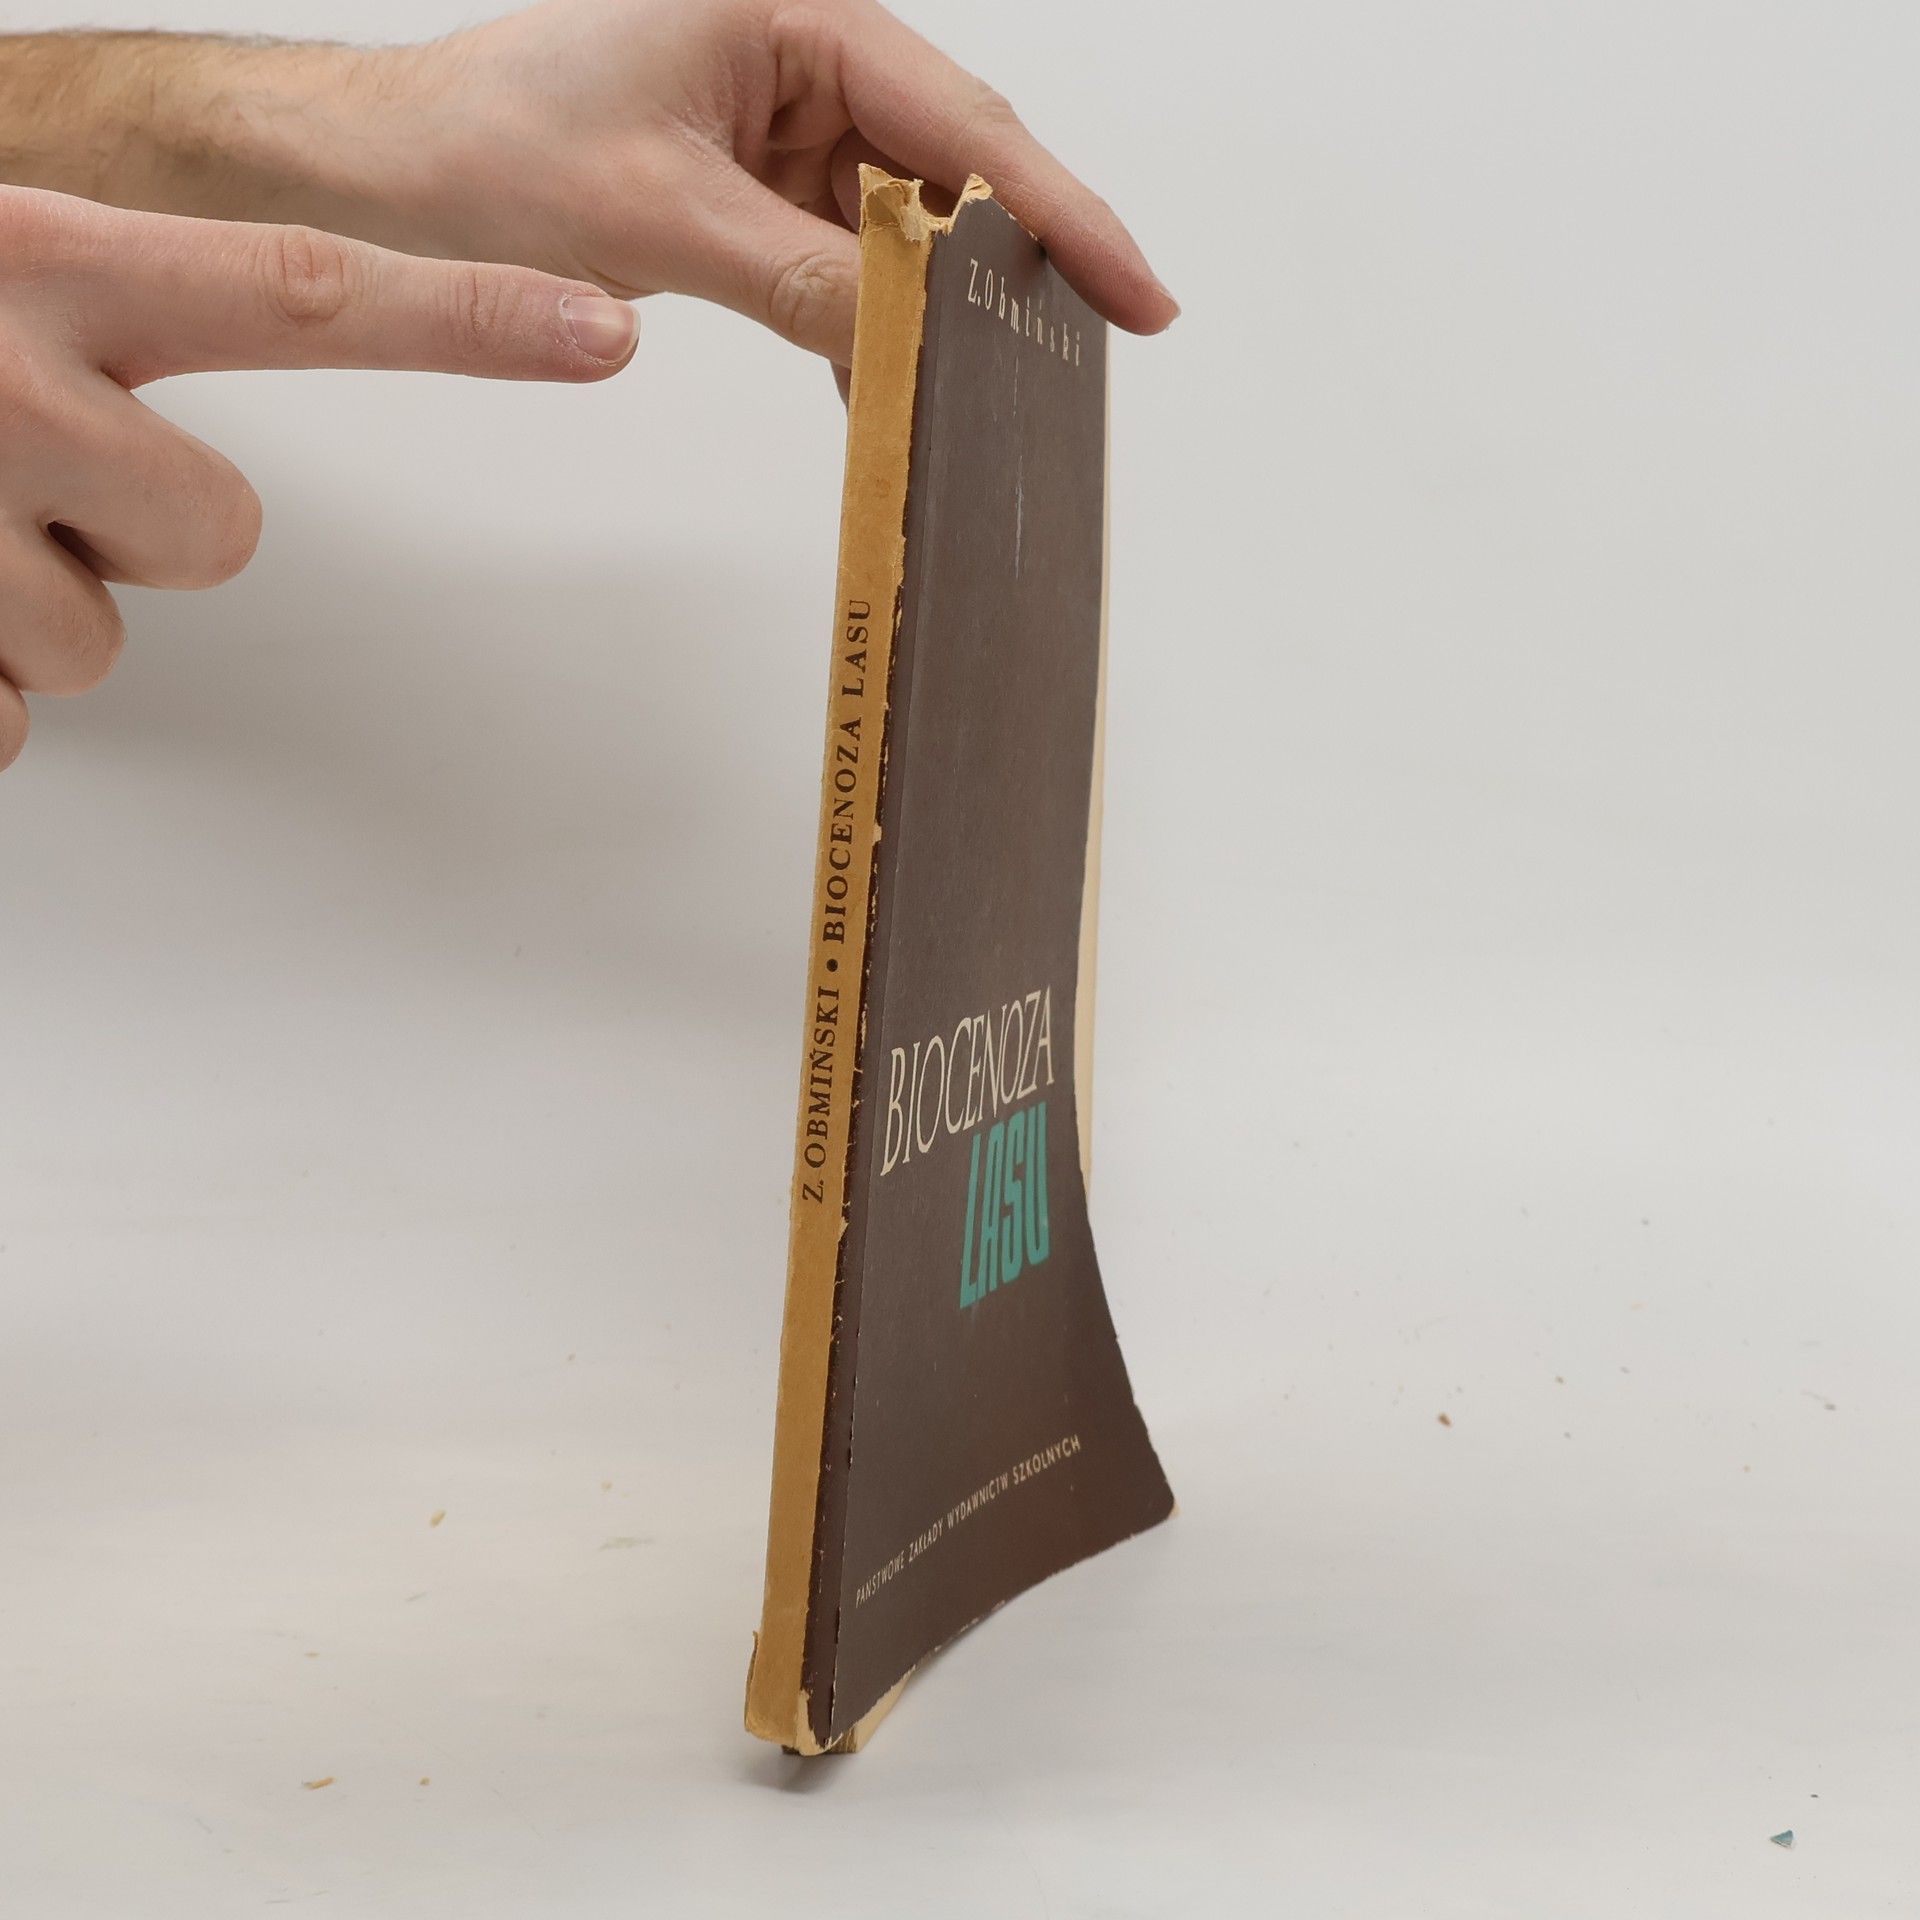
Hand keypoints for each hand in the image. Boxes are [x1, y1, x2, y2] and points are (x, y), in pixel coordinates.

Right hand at [0, 185, 636, 771]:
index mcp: (43, 264)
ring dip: (32, 602)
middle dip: (150, 536)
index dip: (466, 322)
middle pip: (221, 532)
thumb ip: (97, 317)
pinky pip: (7, 718)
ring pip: (100, 639)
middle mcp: (7, 383)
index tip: (600, 332)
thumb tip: (203, 413)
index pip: (300, 294)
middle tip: (35, 482)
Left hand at [378, 0, 1177, 363]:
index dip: (1057, 211)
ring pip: (908, 223)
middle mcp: (807, 55)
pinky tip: (889, 382)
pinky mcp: (767, 184)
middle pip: (955, 166)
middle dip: (1016, 262)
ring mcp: (790, 124)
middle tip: (1090, 349)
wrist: (405, 170)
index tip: (1133, 288)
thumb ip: (794, 274)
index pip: (960, 118)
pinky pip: (851, 257)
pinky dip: (872, 321)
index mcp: (792, 11)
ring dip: (939, 307)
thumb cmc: (495, 140)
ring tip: (989, 385)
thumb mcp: (655, 213)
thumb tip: (909, 340)